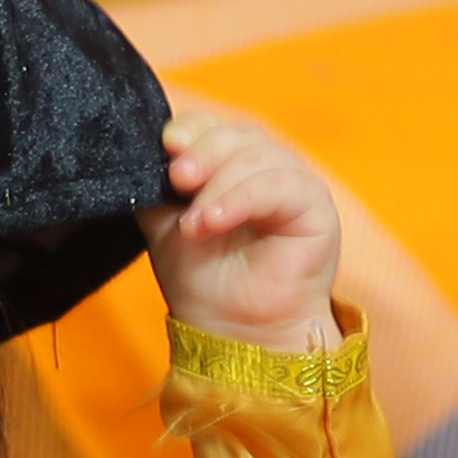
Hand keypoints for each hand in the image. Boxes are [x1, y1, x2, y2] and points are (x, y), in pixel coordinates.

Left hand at [149, 111, 342, 354]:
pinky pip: (280, 184)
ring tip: (195, 226)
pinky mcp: (315, 206)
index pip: (213, 126)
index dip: (191, 128)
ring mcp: (293, 184)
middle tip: (178, 179)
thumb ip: (155, 186)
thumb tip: (142, 152)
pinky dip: (243, 198)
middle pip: (236, 133)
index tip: (167, 147)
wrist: (233, 331)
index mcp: (229, 166)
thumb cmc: (203, 280)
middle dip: (203, 152)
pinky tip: (216, 221)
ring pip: (258, 155)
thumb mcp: (163, 224)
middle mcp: (264, 169)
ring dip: (219, 186)